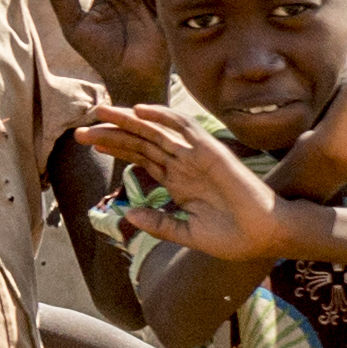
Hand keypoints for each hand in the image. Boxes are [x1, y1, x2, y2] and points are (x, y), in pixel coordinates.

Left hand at [76, 103, 286, 263]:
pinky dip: (164, 116)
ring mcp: (196, 156)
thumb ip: (159, 223)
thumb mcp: (187, 233)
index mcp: (177, 182)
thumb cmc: (233, 238)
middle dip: (111, 133)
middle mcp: (183, 165)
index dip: (114, 147)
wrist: (266, 236)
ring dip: (128, 120)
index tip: (88, 140)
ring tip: (100, 112)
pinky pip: (186, 128)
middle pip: (141, 141)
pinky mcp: (211, 152)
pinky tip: (139, 110)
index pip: (139, 157)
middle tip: (80, 128)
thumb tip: (127, 214)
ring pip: (156, 131)